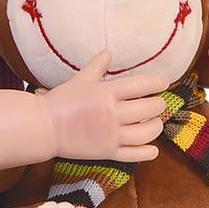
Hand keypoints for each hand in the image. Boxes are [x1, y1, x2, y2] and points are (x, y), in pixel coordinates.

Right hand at [41, 50, 169, 163]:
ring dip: (156, 126)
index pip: (141, 85)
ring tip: (155, 122)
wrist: (44, 127)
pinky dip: (148, 152)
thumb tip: (108, 53)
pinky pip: (135, 154)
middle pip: (149, 109)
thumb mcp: (80, 79)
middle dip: (159, 105)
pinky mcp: (107, 152)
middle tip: (158, 103)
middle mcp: (112, 113)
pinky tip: (152, 147)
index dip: (158, 83)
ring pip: (147, 132)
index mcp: (106, 92)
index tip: (164, 82)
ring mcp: (111, 135)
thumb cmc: (61, 101)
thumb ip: (97, 67)